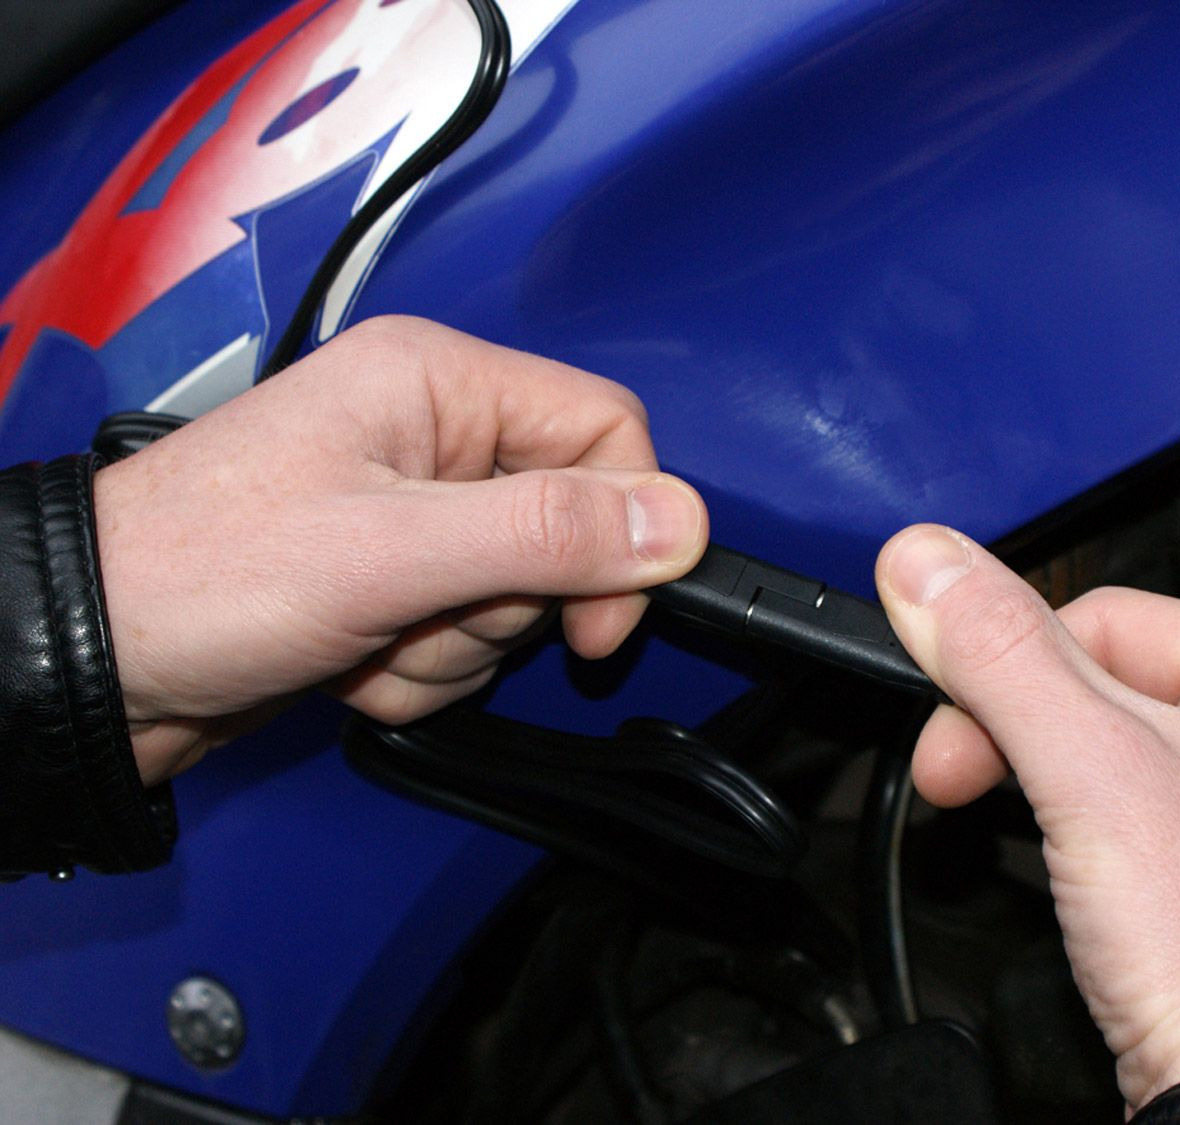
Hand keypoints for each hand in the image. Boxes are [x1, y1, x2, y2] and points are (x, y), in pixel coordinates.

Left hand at [95, 317, 707, 784]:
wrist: (88, 662)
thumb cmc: (200, 576)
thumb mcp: (391, 552)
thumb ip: (545, 533)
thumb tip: (677, 522)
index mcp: (438, 382)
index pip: (606, 432)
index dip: (623, 529)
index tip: (597, 618)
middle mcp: (432, 436)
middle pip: (566, 526)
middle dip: (506, 605)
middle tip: (425, 615)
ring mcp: (411, 512)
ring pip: (518, 596)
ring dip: (453, 647)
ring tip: (364, 639)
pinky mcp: (392, 578)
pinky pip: (464, 634)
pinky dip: (419, 669)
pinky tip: (348, 661)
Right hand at [875, 524, 1179, 1121]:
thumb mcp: (1087, 772)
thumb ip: (997, 654)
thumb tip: (925, 562)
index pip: (1104, 617)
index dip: (1009, 671)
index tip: (950, 728)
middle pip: (1103, 686)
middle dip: (1021, 738)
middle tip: (961, 780)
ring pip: (1110, 756)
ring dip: (1047, 789)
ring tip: (1042, 845)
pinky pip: (1133, 820)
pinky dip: (1082, 840)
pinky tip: (1080, 883)